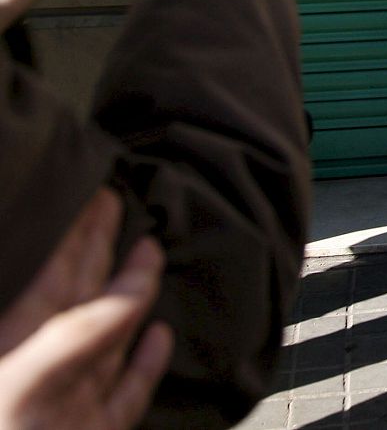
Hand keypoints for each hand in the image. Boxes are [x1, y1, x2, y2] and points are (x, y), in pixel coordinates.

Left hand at [0, 190, 172, 429]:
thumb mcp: (25, 385)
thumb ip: (77, 333)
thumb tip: (133, 287)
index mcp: (16, 345)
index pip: (51, 273)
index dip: (75, 233)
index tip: (97, 191)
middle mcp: (44, 368)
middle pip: (79, 294)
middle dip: (100, 246)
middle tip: (118, 200)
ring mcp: (72, 400)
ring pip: (108, 336)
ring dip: (131, 292)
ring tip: (148, 251)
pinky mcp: (98, 429)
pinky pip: (127, 390)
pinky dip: (147, 362)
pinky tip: (160, 335)